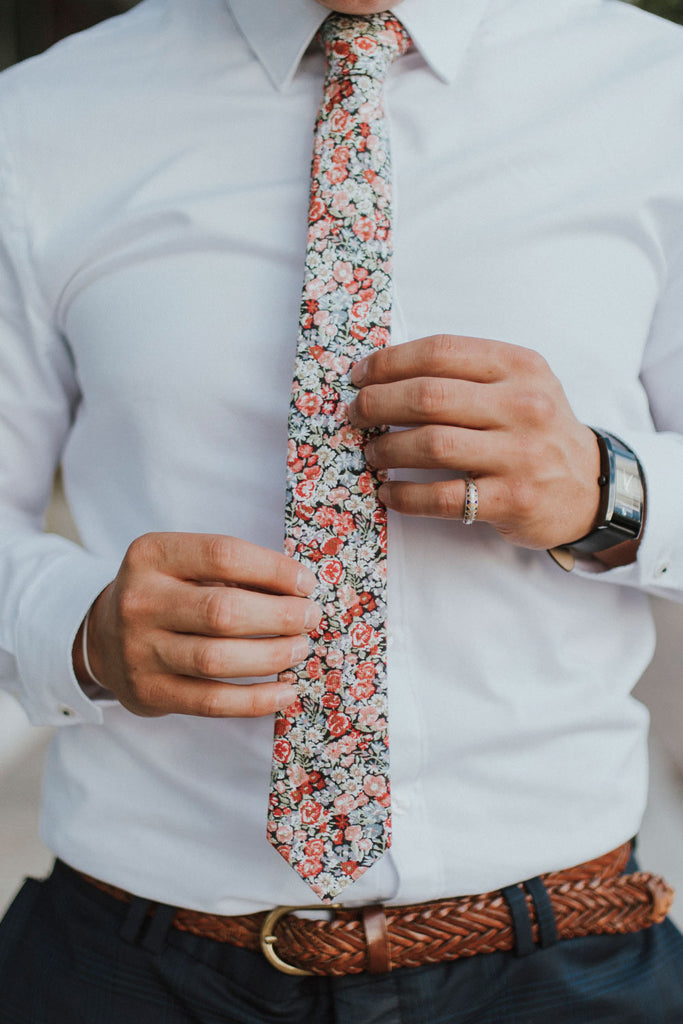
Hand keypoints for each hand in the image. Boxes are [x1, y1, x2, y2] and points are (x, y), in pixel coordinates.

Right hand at [72, 533, 320, 717]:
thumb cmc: (168, 593)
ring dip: (272, 657)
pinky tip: (284, 692)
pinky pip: (211, 702)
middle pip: (223, 611)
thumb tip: (300, 592)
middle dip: (280, 617)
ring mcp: (139, 650)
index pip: (223, 555)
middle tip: (310, 619)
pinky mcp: (148, 692)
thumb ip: (232, 571)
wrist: (104, 636)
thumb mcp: (184, 565)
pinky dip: (255, 700)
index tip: (306, 584)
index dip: (274, 570)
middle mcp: (140, 600)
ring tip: (300, 650)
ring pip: (218, 660)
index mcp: (152, 555)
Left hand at [348, 334, 601, 549]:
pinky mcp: (513, 500)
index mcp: (519, 366)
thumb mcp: (519, 385)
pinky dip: (405, 496)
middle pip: (429, 397)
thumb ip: (465, 374)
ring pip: (431, 445)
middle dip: (377, 404)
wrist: (591, 487)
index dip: (389, 362)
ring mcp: (520, 455)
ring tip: (372, 453)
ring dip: (387, 450)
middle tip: (355, 414)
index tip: (360, 375)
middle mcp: (524, 406)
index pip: (441, 352)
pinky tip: (389, 492)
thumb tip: (384, 373)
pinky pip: (443, 497)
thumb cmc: (536, 431)